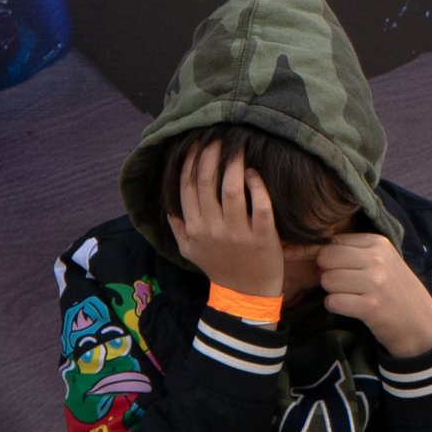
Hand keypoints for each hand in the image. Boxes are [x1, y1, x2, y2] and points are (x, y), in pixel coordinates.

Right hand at [170, 142, 284, 304]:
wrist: (245, 295)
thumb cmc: (219, 268)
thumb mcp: (189, 251)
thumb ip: (177, 227)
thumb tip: (168, 203)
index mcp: (194, 228)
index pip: (188, 186)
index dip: (192, 160)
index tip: (198, 142)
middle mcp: (213, 229)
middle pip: (208, 182)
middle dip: (212, 154)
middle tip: (219, 136)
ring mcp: (238, 233)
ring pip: (233, 189)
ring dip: (235, 163)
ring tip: (238, 146)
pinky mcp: (263, 237)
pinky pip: (261, 205)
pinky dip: (258, 186)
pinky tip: (254, 173)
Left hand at [314, 232, 431, 363]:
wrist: (420, 324)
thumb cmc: (396, 290)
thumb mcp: (383, 260)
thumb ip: (355, 251)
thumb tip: (313, 248)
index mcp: (378, 242)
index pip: (334, 241)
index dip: (330, 257)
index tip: (341, 269)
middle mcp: (377, 259)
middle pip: (326, 257)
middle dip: (326, 273)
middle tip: (342, 284)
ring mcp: (375, 282)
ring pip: (327, 280)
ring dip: (332, 291)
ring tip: (350, 296)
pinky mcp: (370, 307)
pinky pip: (333, 302)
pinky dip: (336, 307)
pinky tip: (351, 308)